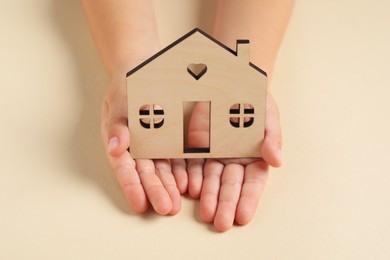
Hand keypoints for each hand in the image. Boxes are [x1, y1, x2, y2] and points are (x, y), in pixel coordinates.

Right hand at [101, 73, 182, 214]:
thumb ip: (117, 124)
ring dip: (171, 188)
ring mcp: (157, 147)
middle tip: (166, 209)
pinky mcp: (174, 142)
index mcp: (121, 142)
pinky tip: (191, 185)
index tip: (139, 204)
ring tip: (178, 205)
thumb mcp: (119, 100)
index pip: (125, 168)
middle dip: (156, 192)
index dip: (131, 186)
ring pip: (164, 171)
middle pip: (147, 174)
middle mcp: (139, 149)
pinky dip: (184, 172)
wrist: (147, 72)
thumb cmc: (128, 87)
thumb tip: (114, 147)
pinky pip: (180, 159)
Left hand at [186, 93, 281, 230]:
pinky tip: (188, 190)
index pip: (252, 181)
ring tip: (206, 214)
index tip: (243, 216)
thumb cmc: (253, 95)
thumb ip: (272, 135)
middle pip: (229, 185)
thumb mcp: (266, 112)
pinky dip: (190, 177)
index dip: (248, 199)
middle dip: (225, 204)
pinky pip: (190, 164)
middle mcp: (231, 158)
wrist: (228, 76)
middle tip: (221, 223)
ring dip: (208, 197)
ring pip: (209, 179)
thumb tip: (277, 160)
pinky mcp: (192, 146)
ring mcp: (211, 153)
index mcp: (252, 155)